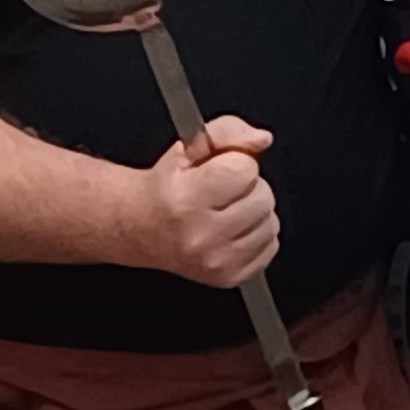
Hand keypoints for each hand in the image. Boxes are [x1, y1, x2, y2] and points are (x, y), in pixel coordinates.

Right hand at [130, 116, 277, 286]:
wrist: (139, 227)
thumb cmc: (165, 188)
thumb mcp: (188, 147)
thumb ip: (227, 132)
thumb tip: (260, 139)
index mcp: (186, 200)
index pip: (245, 170)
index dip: (236, 163)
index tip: (218, 170)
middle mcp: (200, 236)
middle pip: (263, 196)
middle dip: (246, 188)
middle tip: (220, 193)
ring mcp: (215, 261)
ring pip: (270, 223)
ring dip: (254, 213)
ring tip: (225, 211)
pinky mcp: (228, 277)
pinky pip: (270, 246)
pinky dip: (258, 235)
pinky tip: (233, 230)